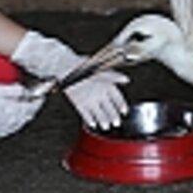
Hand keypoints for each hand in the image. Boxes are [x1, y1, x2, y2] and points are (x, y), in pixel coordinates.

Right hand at [10, 31, 129, 127]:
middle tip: (116, 122)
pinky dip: (90, 121)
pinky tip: (92, 124)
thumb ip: (115, 75)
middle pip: (110, 109)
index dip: (122, 106)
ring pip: (99, 114)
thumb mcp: (102, 68)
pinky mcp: (78, 103)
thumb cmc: (83, 66)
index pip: (118, 98)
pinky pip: (86, 115)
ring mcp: (89, 99)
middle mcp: (99, 93)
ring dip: (104, 122)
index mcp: (106, 83)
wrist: (66, 67)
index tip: (124, 111)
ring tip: (106, 126)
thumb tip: (126, 79)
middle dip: (114, 117)